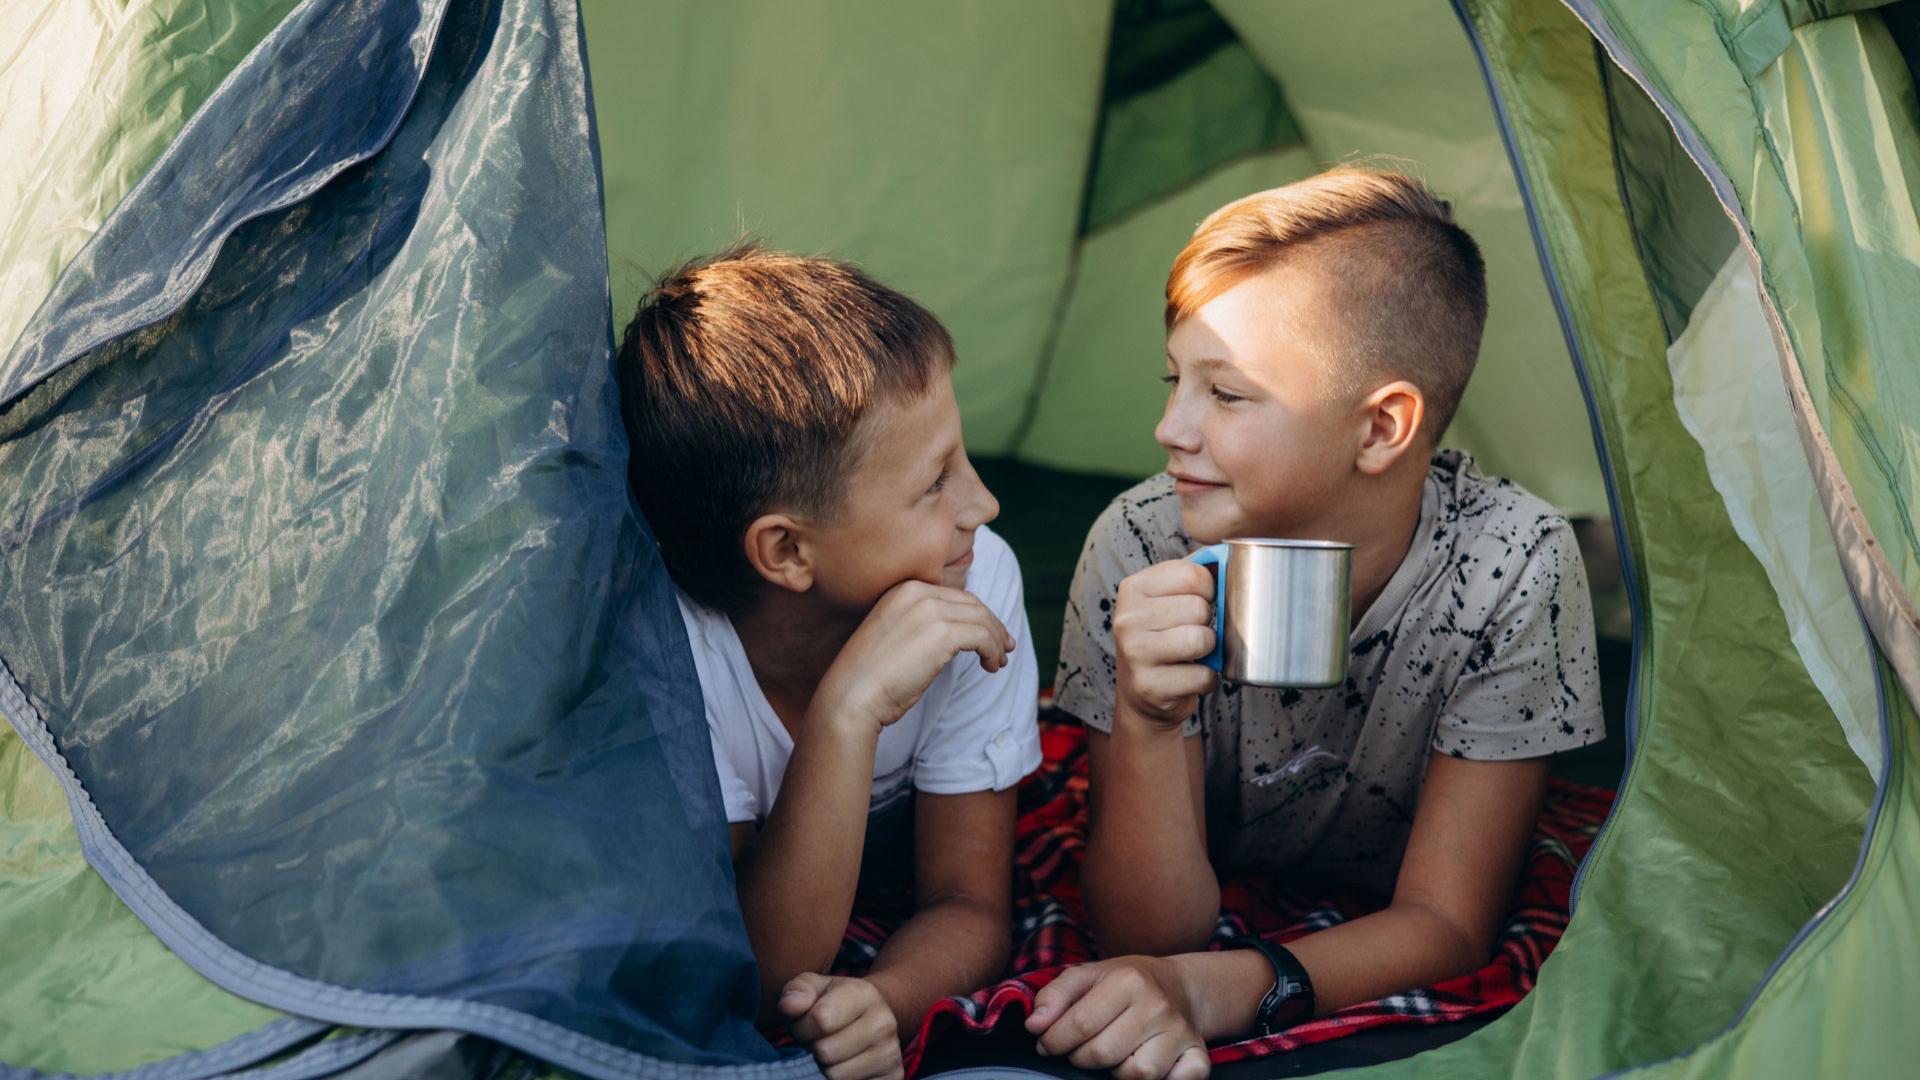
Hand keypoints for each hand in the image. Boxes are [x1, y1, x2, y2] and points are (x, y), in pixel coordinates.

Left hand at [779, 973, 903, 1079]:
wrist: (867, 1020)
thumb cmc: (831, 1003)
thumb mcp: (813, 988)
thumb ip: (798, 991)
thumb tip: (790, 1006)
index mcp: (865, 994)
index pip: (820, 1020)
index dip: (801, 1027)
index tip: (803, 1025)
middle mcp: (884, 1023)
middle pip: (826, 1051)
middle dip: (811, 1049)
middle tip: (816, 1041)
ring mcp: (890, 1053)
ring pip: (836, 1075)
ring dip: (822, 1068)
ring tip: (828, 1053)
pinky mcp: (892, 1077)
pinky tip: (843, 1066)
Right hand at [812, 580, 1014, 733]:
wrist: (850, 696)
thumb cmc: (869, 677)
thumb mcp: (894, 637)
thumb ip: (921, 626)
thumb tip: (959, 636)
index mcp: (903, 590)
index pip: (954, 596)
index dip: (977, 615)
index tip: (991, 634)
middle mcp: (917, 592)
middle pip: (972, 604)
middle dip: (994, 626)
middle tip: (1006, 647)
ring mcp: (929, 610)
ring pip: (982, 620)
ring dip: (997, 642)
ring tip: (999, 662)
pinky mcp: (942, 634)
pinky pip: (983, 638)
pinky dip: (993, 652)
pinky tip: (990, 667)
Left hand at [1025, 957, 1209, 1078]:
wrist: (1177, 986)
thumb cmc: (1126, 983)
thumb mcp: (1088, 975)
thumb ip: (1055, 995)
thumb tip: (1035, 1024)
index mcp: (1129, 981)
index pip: (1079, 1025)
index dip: (1054, 1040)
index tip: (1047, 1042)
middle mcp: (1158, 1006)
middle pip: (1103, 1054)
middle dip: (1080, 1057)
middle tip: (1079, 1049)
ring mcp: (1180, 1033)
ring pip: (1136, 1075)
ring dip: (1116, 1072)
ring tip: (1114, 1054)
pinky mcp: (1198, 1055)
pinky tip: (1148, 1063)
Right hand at [1113, 561, 1217, 729]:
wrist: (1142, 694)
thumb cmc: (1164, 638)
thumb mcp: (1167, 600)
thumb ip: (1193, 575)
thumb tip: (1228, 554)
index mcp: (1133, 588)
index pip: (1191, 573)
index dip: (1209, 589)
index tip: (1200, 602)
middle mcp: (1127, 618)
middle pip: (1199, 608)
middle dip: (1208, 624)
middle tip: (1193, 633)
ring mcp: (1134, 653)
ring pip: (1202, 639)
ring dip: (1209, 651)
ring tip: (1193, 654)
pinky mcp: (1148, 686)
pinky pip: (1203, 675)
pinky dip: (1206, 679)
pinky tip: (1188, 677)